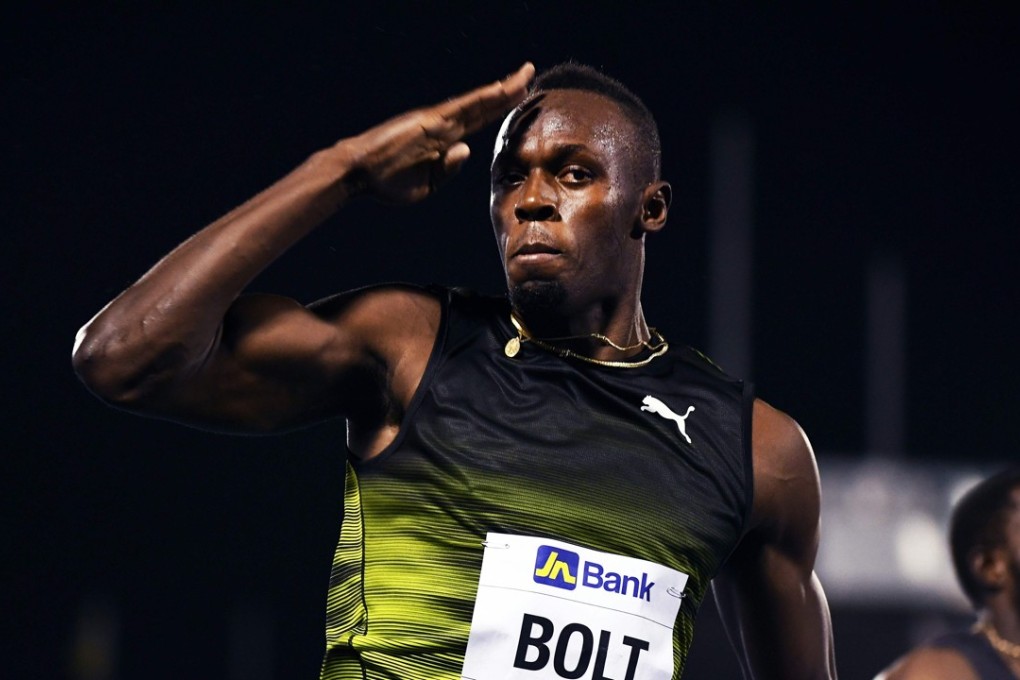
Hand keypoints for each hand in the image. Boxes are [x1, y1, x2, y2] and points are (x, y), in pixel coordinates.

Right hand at [341, 62, 534, 203]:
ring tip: (525, 77)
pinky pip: (464, 107)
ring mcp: (438, 121)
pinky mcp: (431, 120)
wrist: (359, 174)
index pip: (479, 123)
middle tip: (530, 78)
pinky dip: (485, 97)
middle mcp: (444, 126)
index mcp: (444, 141)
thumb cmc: (388, 182)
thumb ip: (447, 169)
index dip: (500, 112)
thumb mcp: (427, 184)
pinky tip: (503, 89)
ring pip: (478, 103)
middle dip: (508, 94)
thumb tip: (466, 149)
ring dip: (502, 90)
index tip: (521, 103)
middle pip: (483, 108)